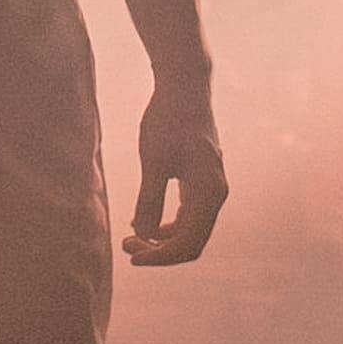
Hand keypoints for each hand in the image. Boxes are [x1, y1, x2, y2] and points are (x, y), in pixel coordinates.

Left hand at [123, 81, 228, 266]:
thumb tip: (142, 235)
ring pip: (190, 229)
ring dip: (162, 238)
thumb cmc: (168, 120)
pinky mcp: (202, 178)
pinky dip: (168, 223)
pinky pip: (189, 214)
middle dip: (160, 250)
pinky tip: (143, 220)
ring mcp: (211, 186)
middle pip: (192, 241)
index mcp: (209, 193)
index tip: (132, 256)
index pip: (188, 243)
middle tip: (126, 246)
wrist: (185, 86)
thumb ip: (149, 201)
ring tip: (131, 236)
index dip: (160, 257)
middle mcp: (216, 194)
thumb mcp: (153, 162)